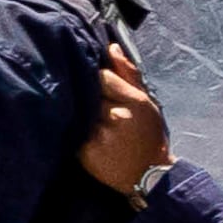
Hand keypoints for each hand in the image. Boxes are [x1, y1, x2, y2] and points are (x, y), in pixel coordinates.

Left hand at [80, 46, 170, 195]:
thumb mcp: (147, 103)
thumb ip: (128, 74)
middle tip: (94, 105)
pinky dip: (74, 131)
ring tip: (90, 121)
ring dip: (78, 113)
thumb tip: (111, 46)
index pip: (102, 76)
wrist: (150, 175)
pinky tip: (84, 135)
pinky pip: (73, 131)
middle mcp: (118, 116)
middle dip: (87, 96)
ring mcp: (101, 134)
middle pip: (88, 93)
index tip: (99, 87)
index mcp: (135, 102)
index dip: (97, 80)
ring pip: (78, 111)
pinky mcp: (87, 151)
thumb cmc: (148, 136)